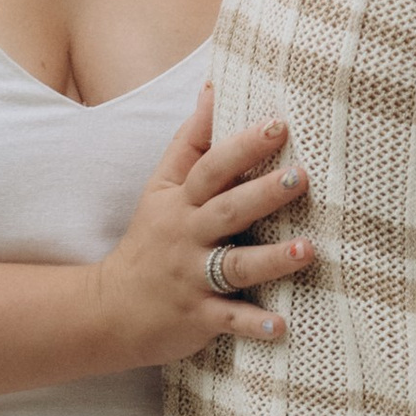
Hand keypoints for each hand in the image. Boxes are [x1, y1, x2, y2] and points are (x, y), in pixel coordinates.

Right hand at [91, 87, 313, 366]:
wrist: (109, 308)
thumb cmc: (150, 241)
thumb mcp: (160, 188)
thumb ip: (190, 142)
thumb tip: (212, 90)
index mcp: (180, 201)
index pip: (210, 166)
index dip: (242, 145)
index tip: (278, 125)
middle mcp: (186, 235)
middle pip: (227, 209)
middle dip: (264, 193)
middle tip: (301, 177)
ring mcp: (191, 277)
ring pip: (233, 265)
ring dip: (270, 259)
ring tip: (306, 249)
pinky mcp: (197, 316)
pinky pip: (228, 320)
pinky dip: (252, 324)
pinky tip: (281, 325)